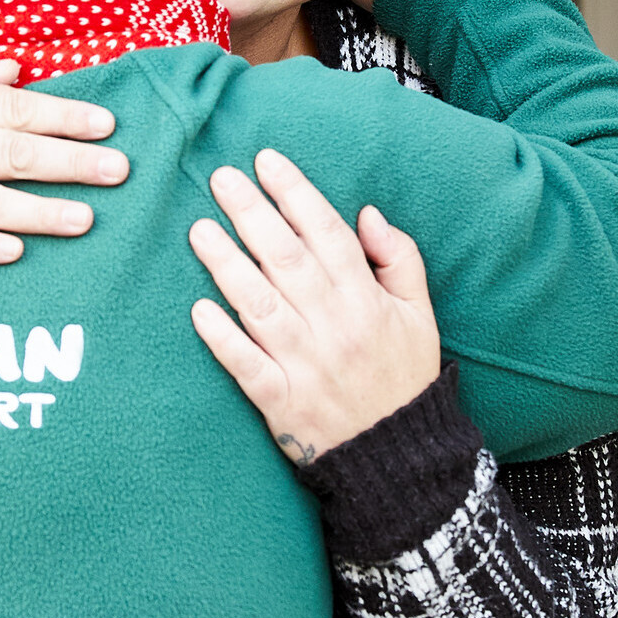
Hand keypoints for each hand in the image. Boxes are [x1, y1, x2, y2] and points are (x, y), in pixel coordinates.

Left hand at [188, 149, 440, 464]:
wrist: (397, 456)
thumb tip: (365, 213)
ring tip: (199, 229)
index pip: (327, 233)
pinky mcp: (281, 401)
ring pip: (259, 305)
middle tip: (221, 178)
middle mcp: (334, 326)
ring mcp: (305, 364)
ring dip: (227, 265)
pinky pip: (246, 365)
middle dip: (252, 214)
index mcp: (367, 300)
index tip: (267, 161)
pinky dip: (222, 338)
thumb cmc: (403, 375)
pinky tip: (198, 309)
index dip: (295, 194)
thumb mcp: (420, 314)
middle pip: (286, 259)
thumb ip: (399, 259)